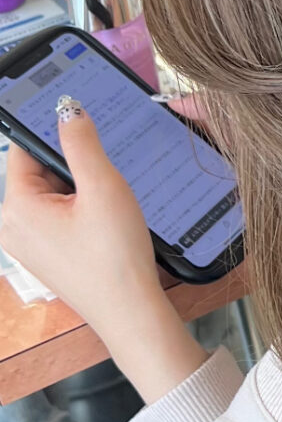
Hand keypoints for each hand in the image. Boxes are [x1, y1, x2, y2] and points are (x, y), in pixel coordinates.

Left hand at [1, 103, 209, 404]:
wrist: (129, 311)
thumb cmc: (115, 256)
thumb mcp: (103, 187)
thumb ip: (82, 143)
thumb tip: (67, 109)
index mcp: (16, 207)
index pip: (25, 149)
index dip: (55, 135)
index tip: (81, 130)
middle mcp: (12, 227)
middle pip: (37, 172)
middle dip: (71, 169)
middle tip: (103, 182)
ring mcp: (27, 245)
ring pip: (49, 196)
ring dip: (78, 191)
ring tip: (106, 208)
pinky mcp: (45, 257)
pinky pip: (56, 219)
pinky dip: (78, 213)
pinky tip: (103, 225)